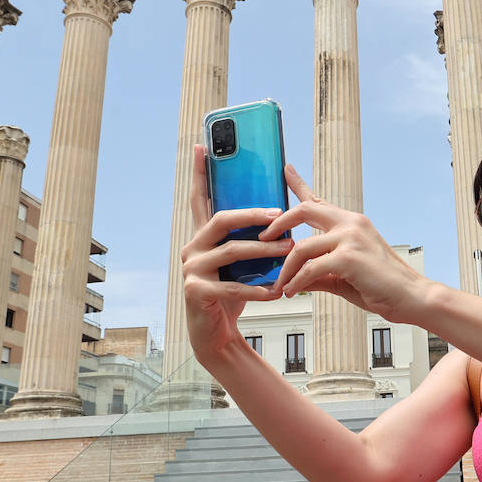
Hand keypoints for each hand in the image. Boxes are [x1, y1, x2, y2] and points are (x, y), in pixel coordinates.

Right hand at [182, 145, 292, 360]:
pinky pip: (233, 287)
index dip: (201, 172)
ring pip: (231, 252)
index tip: (204, 145)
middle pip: (222, 220)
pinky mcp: (195, 292)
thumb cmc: (232, 295)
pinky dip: (258, 289)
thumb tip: (277, 210)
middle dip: (253, 215)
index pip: (200, 198)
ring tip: (290, 250)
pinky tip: (276, 291)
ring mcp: (191, 269)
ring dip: (264, 251)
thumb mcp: (241, 263)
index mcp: (202, 236)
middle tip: (281, 214)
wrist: (217, 336)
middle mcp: (191, 247)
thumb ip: (249, 238)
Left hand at [262, 165, 429, 322]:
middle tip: (264, 237)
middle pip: (305, 209)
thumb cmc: (384, 288)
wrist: (413, 298)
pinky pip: (310, 268)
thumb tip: (298, 278)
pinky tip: (293, 291)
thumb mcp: (345, 277)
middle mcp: (351, 224)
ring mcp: (350, 238)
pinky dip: (297, 282)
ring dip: (286, 269)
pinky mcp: (349, 257)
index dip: (299, 184)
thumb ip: (321, 273)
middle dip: (279, 223)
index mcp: (352, 224)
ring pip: (301, 247)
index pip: (319, 200)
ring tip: (281, 285)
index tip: (286, 170)